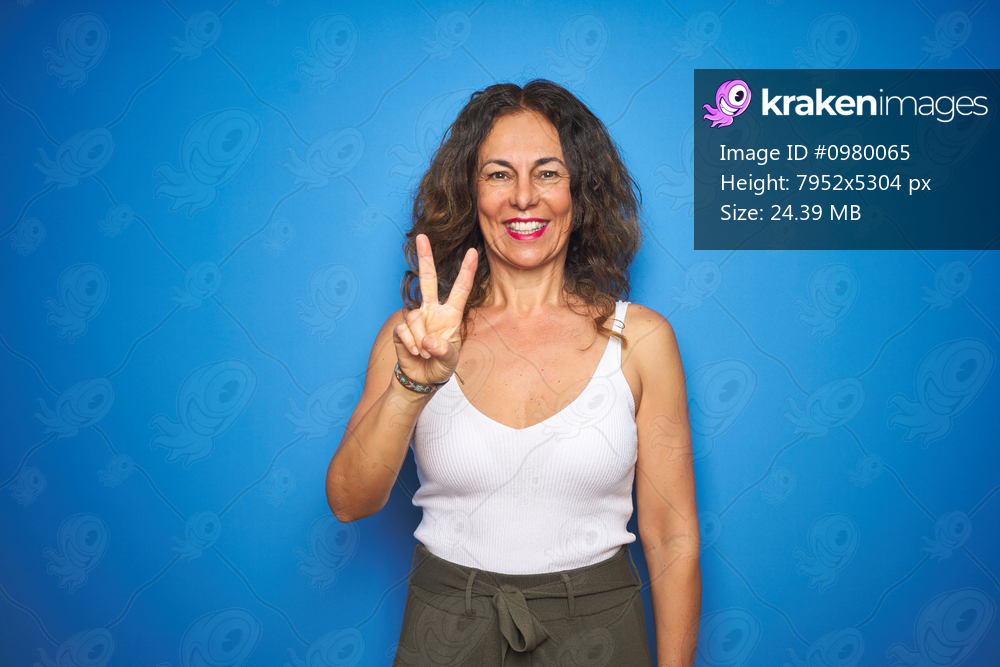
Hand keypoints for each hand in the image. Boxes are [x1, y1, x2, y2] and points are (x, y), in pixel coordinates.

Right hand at [393, 234, 477, 385]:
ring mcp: (416, 317)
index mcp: (451, 315)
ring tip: (424, 352)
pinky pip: (404, 329)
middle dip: (424, 257)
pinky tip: (415, 352)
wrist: (421, 379)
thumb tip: (428, 341)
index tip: (473, 252)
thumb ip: (443, 351)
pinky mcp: (402, 328)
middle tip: (421, 236)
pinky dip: (410, 342)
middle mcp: (433, 311)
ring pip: (414, 316)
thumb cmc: (441, 366)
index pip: (460, 289)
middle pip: (427, 279)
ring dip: (419, 337)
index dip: (466, 271)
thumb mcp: (450, 360)